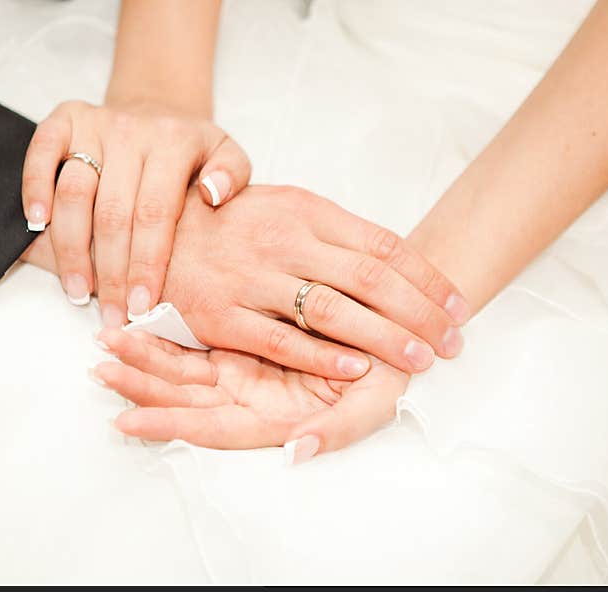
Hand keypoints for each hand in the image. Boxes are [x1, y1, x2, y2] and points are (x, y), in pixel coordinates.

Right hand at [21, 100, 250, 325]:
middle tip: (111, 315)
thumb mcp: (229, 154)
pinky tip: (37, 229)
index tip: (142, 306)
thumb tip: (212, 194)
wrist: (160, 106)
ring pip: (74, 193)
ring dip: (70, 248)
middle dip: (111, 273)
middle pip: (113, 213)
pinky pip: (41, 154)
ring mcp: (95, 124)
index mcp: (174, 144)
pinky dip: (34, 190)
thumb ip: (232, 176)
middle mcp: (131, 132)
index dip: (146, 264)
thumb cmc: (196, 149)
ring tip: (78, 291)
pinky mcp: (65, 119)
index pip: (156, 214)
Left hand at [92, 328, 409, 462]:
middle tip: (100, 368)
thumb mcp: (374, 406)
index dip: (171, 427)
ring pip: (188, 367)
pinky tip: (144, 320)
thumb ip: (336, 431)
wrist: (399, 329)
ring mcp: (249, 366)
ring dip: (148, 359)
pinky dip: (171, 334)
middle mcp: (255, 396)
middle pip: (187, 398)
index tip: (126, 421)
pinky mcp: (250, 336)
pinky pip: (202, 340)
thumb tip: (297, 454)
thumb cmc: (389, 374)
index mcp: (276, 419)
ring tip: (107, 343)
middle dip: (143, 386)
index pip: (211, 428)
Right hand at [160, 185, 468, 377]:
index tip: (459, 304)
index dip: (427, 277)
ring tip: (422, 360)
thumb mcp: (282, 205)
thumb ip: (333, 231)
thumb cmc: (228, 223)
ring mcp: (252, 279)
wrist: (148, 233)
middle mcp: (284, 241)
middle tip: (455, 341)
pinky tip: (358, 370)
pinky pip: (281, 341)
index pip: (383, 245)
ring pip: (334, 311)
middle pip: (371, 280)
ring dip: (385, 338)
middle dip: (421, 313)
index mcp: (305, 209)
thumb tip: (394, 262)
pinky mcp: (222, 316)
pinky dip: (323, 357)